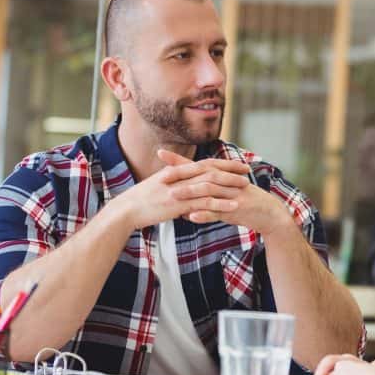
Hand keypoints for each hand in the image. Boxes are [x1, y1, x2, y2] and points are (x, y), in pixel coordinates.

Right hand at [111, 150, 251, 229]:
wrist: (126, 210)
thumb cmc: (141, 201)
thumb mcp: (159, 188)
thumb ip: (174, 185)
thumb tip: (185, 188)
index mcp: (176, 171)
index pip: (204, 163)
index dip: (222, 163)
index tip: (237, 164)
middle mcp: (179, 177)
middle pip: (210, 170)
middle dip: (230, 170)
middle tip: (247, 170)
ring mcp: (179, 190)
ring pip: (210, 184)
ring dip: (229, 185)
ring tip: (245, 186)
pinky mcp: (179, 205)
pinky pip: (204, 203)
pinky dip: (220, 204)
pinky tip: (233, 206)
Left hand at [158, 150, 292, 236]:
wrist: (269, 214)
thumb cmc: (244, 204)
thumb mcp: (226, 194)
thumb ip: (206, 195)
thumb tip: (184, 199)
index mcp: (222, 175)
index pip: (198, 164)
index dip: (180, 159)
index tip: (160, 153)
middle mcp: (227, 181)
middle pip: (201, 174)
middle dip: (181, 174)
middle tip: (162, 176)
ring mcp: (232, 195)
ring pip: (209, 192)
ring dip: (190, 194)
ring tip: (173, 195)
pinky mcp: (237, 209)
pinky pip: (219, 212)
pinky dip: (205, 214)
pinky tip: (191, 217)